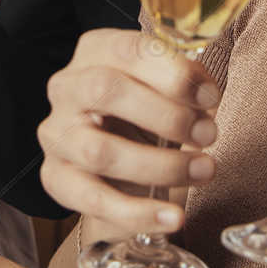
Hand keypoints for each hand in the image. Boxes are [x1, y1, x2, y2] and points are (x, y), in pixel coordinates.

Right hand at [36, 29, 220, 233]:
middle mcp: (67, 87)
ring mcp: (57, 134)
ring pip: (100, 151)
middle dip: (166, 115)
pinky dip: (139, 213)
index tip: (210, 96)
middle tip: (208, 133)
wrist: (118, 161)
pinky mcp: (56, 178)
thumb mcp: (166, 88)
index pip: (128, 49)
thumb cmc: (147, 113)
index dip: (173, 72)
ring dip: (161, 165)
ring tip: (203, 170)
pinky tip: (173, 217)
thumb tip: (205, 93)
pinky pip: (94, 200)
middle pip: (105, 90)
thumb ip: (185, 83)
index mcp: (95, 51)